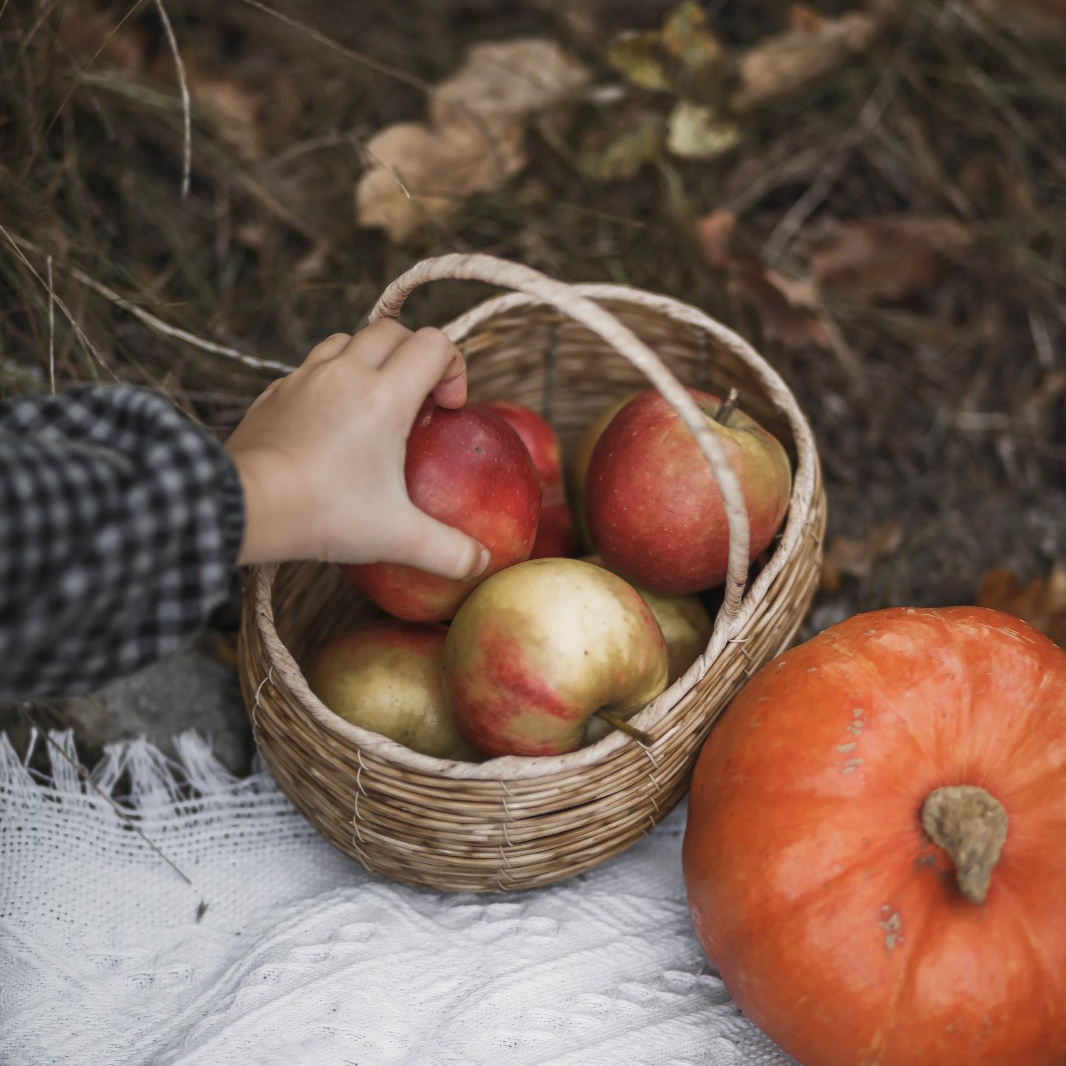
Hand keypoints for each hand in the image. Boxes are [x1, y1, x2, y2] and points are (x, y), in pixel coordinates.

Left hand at [225, 320, 489, 578]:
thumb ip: (448, 551)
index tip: (446, 410)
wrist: (244, 505)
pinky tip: (331, 423)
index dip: (453, 369)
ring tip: (375, 405)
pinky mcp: (275, 391)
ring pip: (348, 339)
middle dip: (416, 357)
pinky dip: (332, 380)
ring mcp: (305, 376)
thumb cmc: (324, 515)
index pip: (435, 344)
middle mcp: (346, 372)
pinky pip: (311, 367)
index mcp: (385, 395)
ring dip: (372, 360)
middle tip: (418, 405)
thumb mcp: (397, 537)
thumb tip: (481, 562)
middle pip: (394, 330)